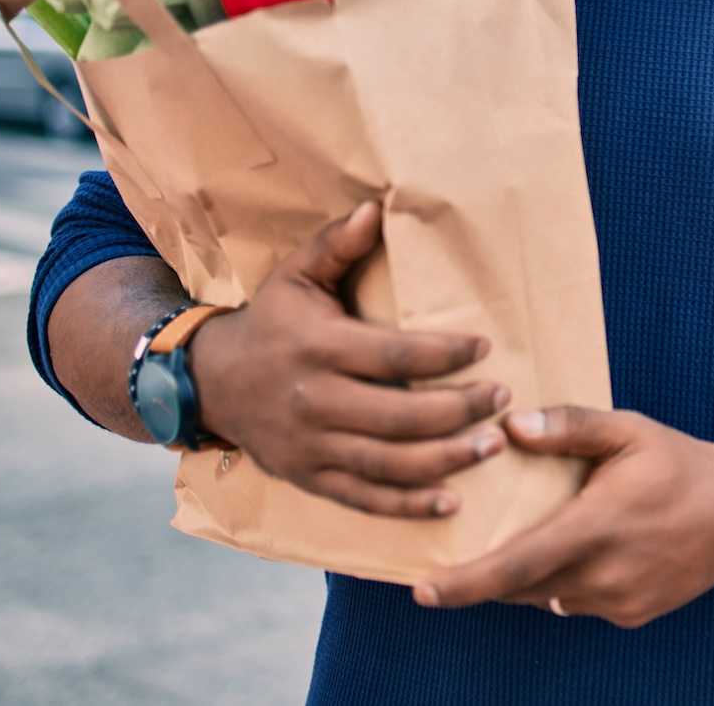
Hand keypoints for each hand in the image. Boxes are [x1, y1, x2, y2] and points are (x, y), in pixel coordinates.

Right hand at [190, 201, 509, 517]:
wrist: (210, 382)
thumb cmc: (271, 322)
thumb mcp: (295, 275)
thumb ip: (337, 244)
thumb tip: (376, 208)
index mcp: (318, 348)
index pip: (394, 356)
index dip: (445, 354)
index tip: (487, 347)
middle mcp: (314, 402)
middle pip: (400, 417)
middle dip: (459, 410)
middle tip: (503, 398)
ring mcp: (311, 447)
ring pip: (388, 464)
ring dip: (447, 459)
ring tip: (493, 444)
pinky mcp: (310, 479)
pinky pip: (364, 500)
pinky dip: (409, 506)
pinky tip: (452, 501)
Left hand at [412, 407, 713, 625]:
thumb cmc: (681, 463)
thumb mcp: (629, 431)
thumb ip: (570, 427)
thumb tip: (512, 426)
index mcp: (597, 526)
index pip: (514, 566)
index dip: (463, 584)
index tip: (421, 590)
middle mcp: (605, 573)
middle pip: (521, 587)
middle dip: (486, 575)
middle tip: (460, 551)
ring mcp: (621, 601)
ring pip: (548, 598)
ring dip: (531, 576)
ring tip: (532, 538)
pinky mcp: (634, 615)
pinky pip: (578, 603)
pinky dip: (568, 582)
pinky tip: (585, 549)